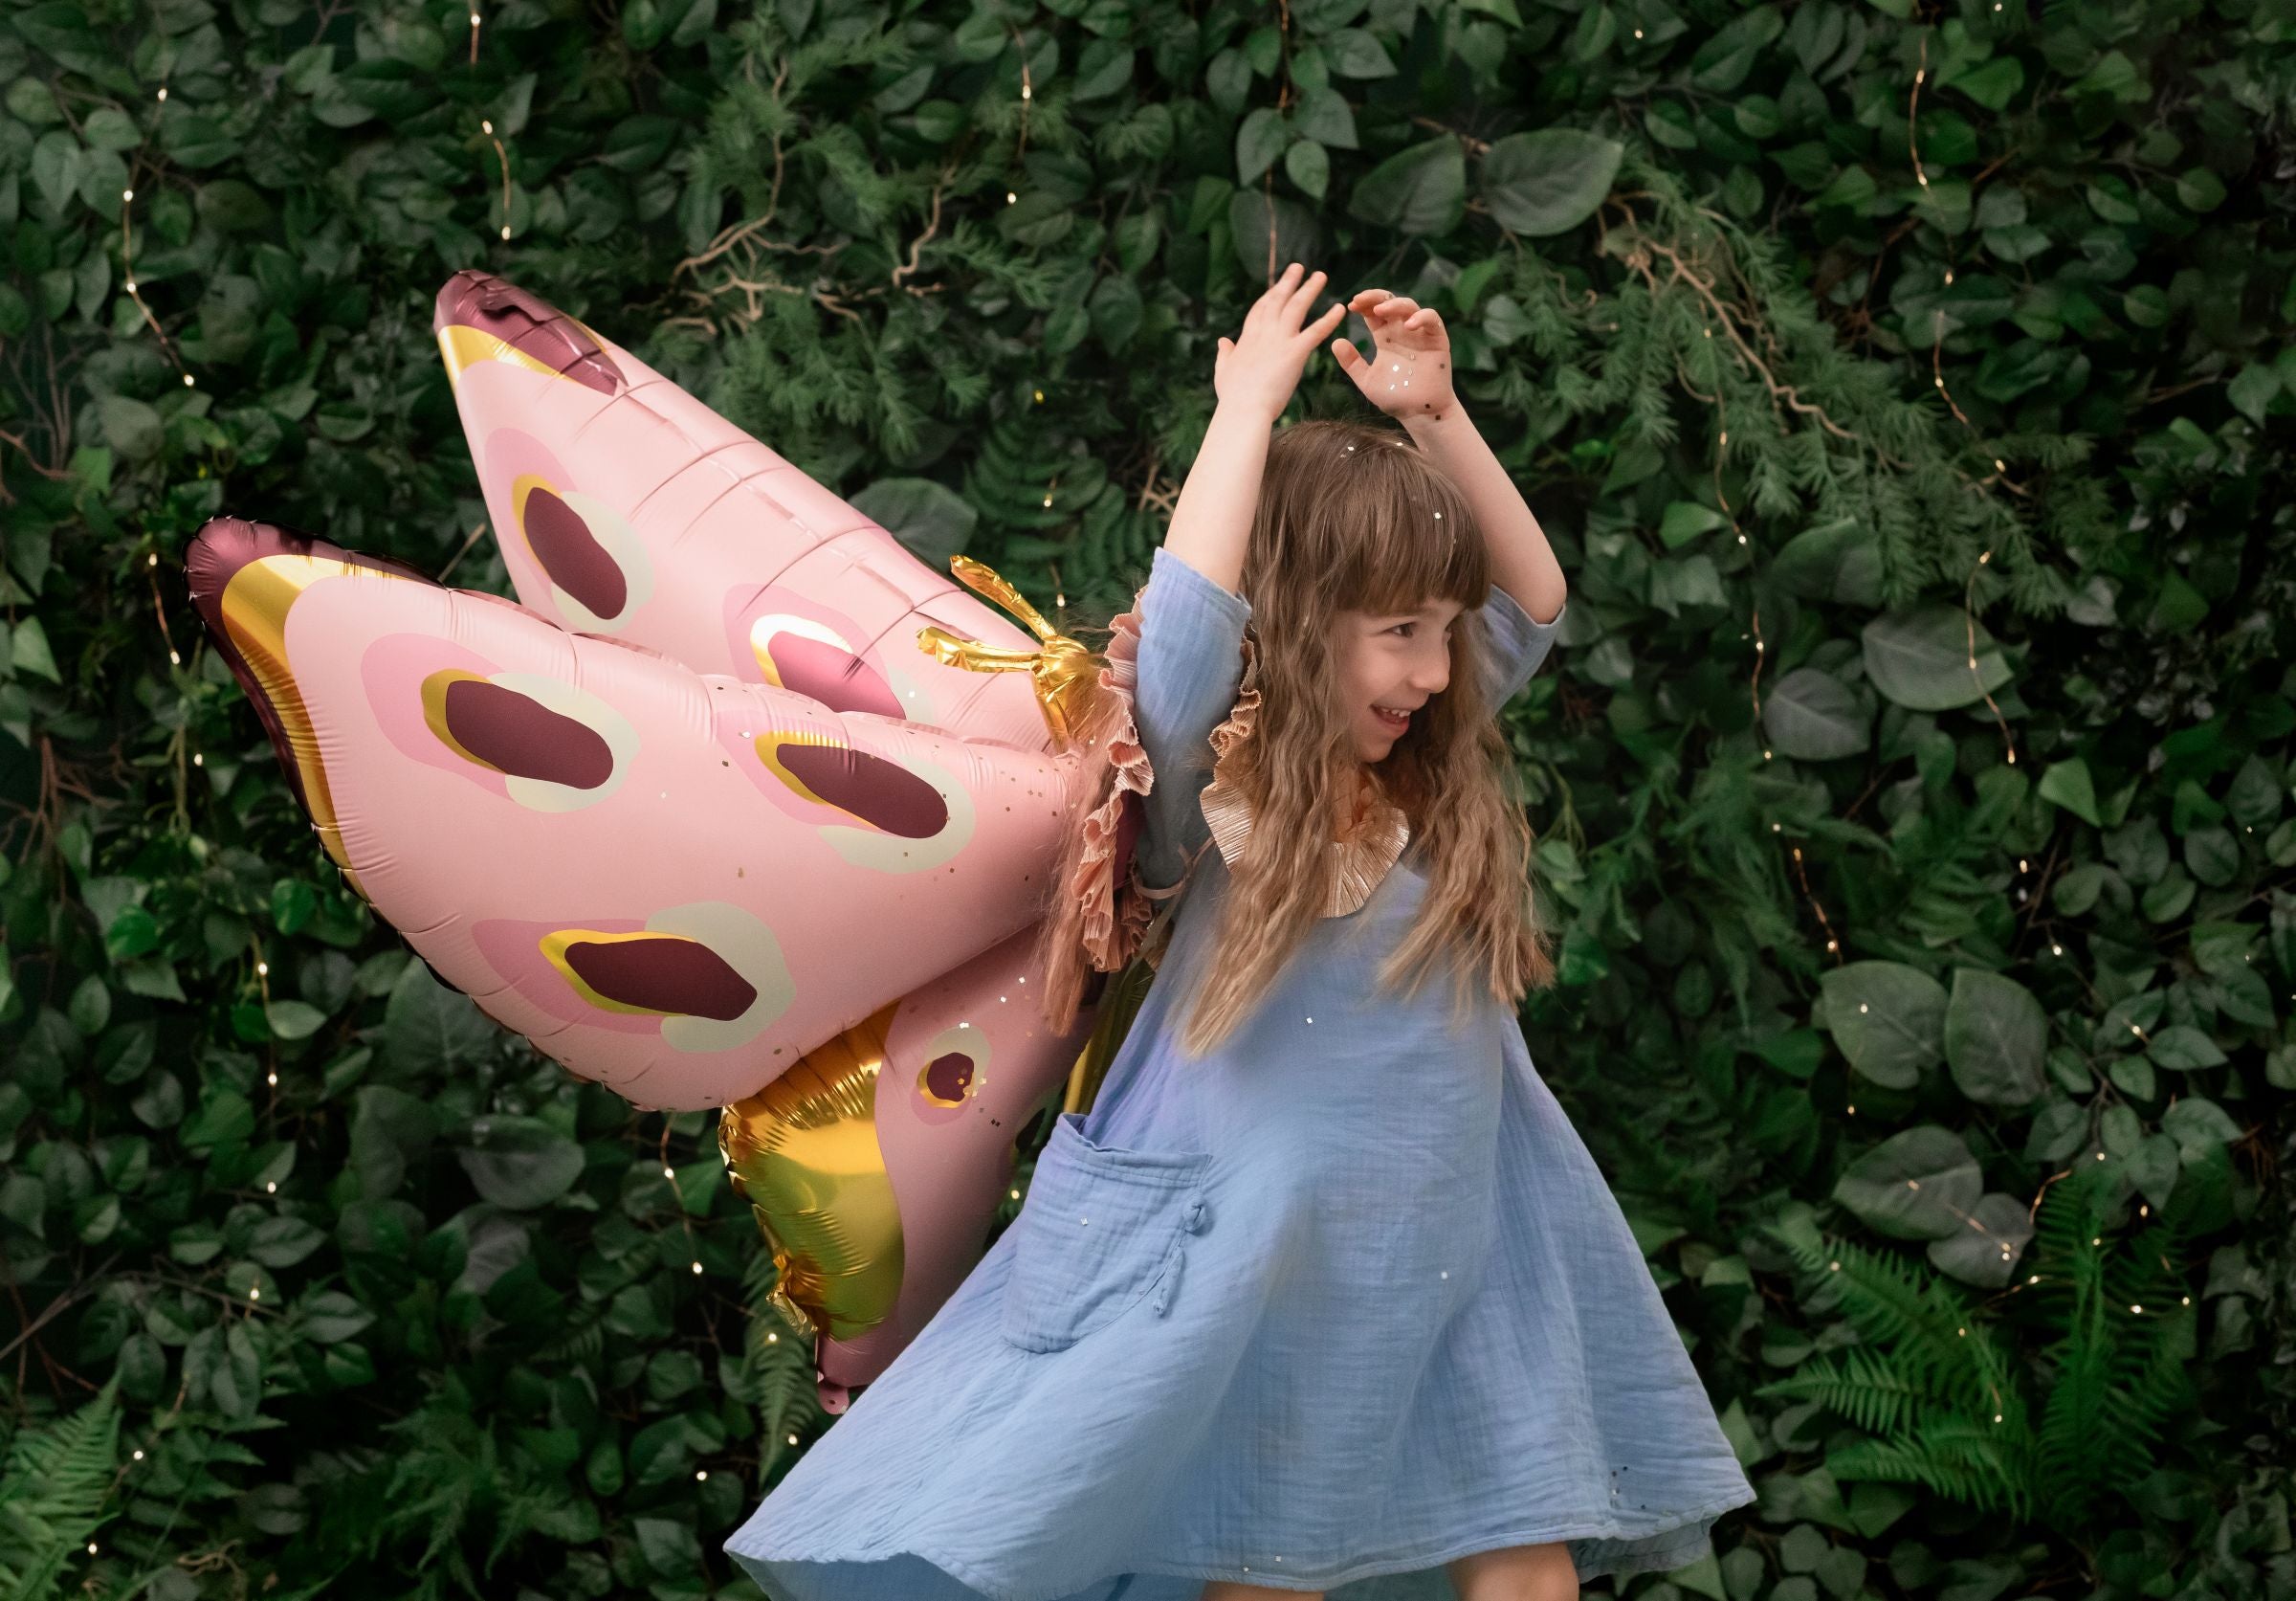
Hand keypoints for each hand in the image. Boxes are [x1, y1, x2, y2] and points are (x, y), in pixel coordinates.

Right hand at [1214, 263, 1349, 422]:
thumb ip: (1225, 354)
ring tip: (1321, 276)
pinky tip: (1340, 308)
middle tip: (1299, 268)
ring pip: (1296, 308)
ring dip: (1309, 290)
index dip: (1269, 296)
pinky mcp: (1295, 353)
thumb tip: (1223, 341)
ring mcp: (1279, 341)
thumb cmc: (1233, 397)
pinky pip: (1316, 331)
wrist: (1243, 410)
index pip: (1259, 310)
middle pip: (1277, 301)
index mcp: (1247, 339)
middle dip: (1288, 283)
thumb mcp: (1223, 371)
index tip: (1277, 286)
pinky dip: (1329, 319)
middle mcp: (1263, 334)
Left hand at [1332, 289, 1458, 420]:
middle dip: (1375, 296)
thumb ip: (1352, 363)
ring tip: (1381, 309)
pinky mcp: (1437, 340)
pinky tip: (1409, 324)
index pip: (1373, 312)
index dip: (1363, 304)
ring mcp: (1420, 334)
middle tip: (1360, 300)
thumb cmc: (1395, 398)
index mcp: (1385, 337)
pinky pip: (1433, 320)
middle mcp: (1402, 332)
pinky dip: (1422, 317)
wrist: (1419, 414)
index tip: (1351, 306)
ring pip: (1410, 306)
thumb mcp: (1367, 380)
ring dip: (1395, 304)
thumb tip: (1335, 342)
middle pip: (1389, 302)